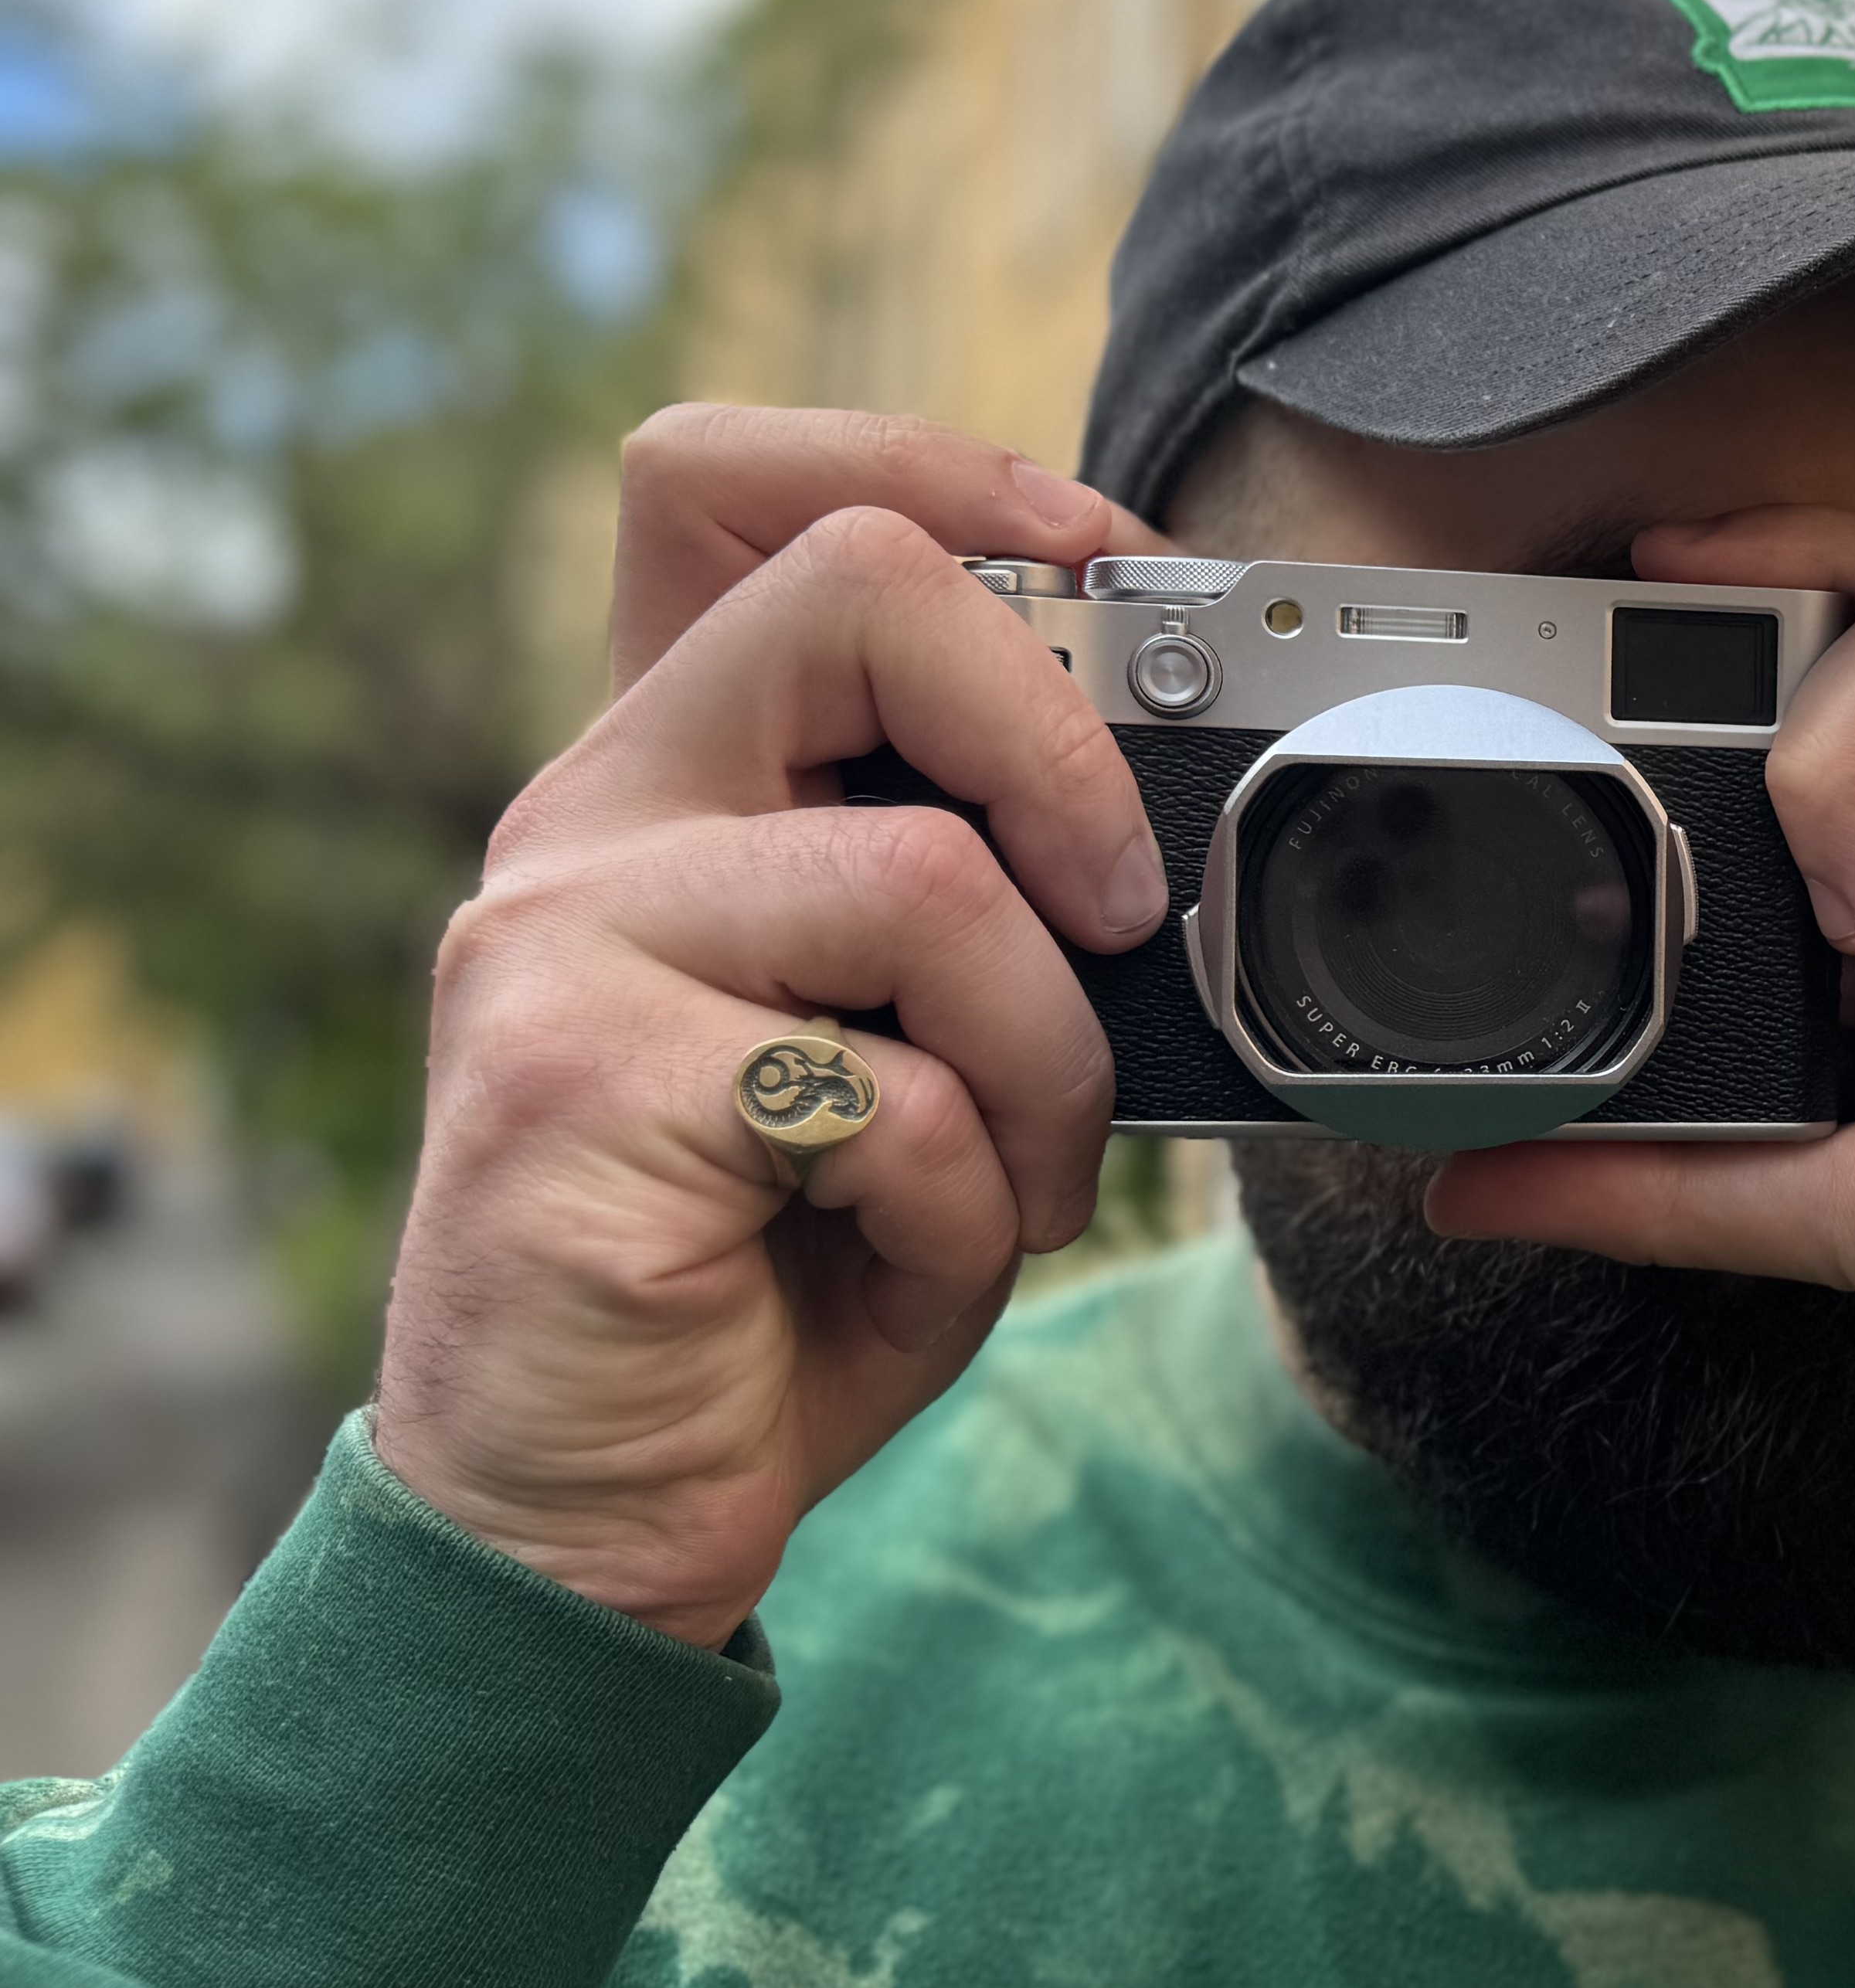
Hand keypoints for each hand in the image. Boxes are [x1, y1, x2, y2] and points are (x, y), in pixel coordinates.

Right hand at [374, 409, 1172, 1645]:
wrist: (587, 1514)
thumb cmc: (773, 1279)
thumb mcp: (910, 1048)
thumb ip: (978, 904)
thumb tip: (1163, 823)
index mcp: (672, 783)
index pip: (730, 482)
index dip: (938, 473)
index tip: (1110, 565)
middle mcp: (588, 822)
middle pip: (855, 591)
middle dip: (1060, 737)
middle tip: (1120, 909)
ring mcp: (559, 942)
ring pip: (927, 872)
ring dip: (1049, 1058)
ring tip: (1012, 1182)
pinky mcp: (573, 1084)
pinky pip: (888, 1090)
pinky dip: (963, 1199)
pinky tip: (903, 1263)